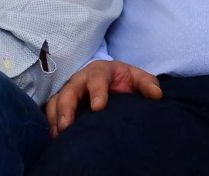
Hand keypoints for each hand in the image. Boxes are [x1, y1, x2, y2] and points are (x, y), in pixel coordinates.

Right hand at [44, 59, 161, 135]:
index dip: (97, 92)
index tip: (99, 108)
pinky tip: (57, 138)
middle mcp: (81, 79)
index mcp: (101, 71)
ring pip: (57, 100)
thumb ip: (147, 84)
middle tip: (67, 125)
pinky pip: (51, 110)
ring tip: (59, 134)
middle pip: (70, 90)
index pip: (97, 79)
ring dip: (56, 117)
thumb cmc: (124, 79)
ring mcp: (70, 90)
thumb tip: (157, 95)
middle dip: (67, 107)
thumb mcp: (137, 78)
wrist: (111, 78)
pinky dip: (51, 122)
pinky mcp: (62, 101)